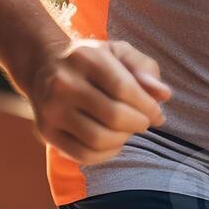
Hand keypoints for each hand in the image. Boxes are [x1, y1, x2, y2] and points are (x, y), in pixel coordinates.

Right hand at [26, 38, 171, 164]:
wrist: (44, 67)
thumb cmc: (92, 61)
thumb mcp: (118, 53)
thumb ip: (144, 69)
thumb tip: (163, 95)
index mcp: (84, 57)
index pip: (124, 88)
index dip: (148, 106)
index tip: (157, 113)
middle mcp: (63, 82)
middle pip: (113, 116)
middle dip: (138, 124)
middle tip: (144, 122)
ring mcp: (51, 109)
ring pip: (99, 139)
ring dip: (123, 139)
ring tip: (128, 130)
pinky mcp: (46, 132)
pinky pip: (84, 155)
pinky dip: (107, 154)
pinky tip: (113, 141)